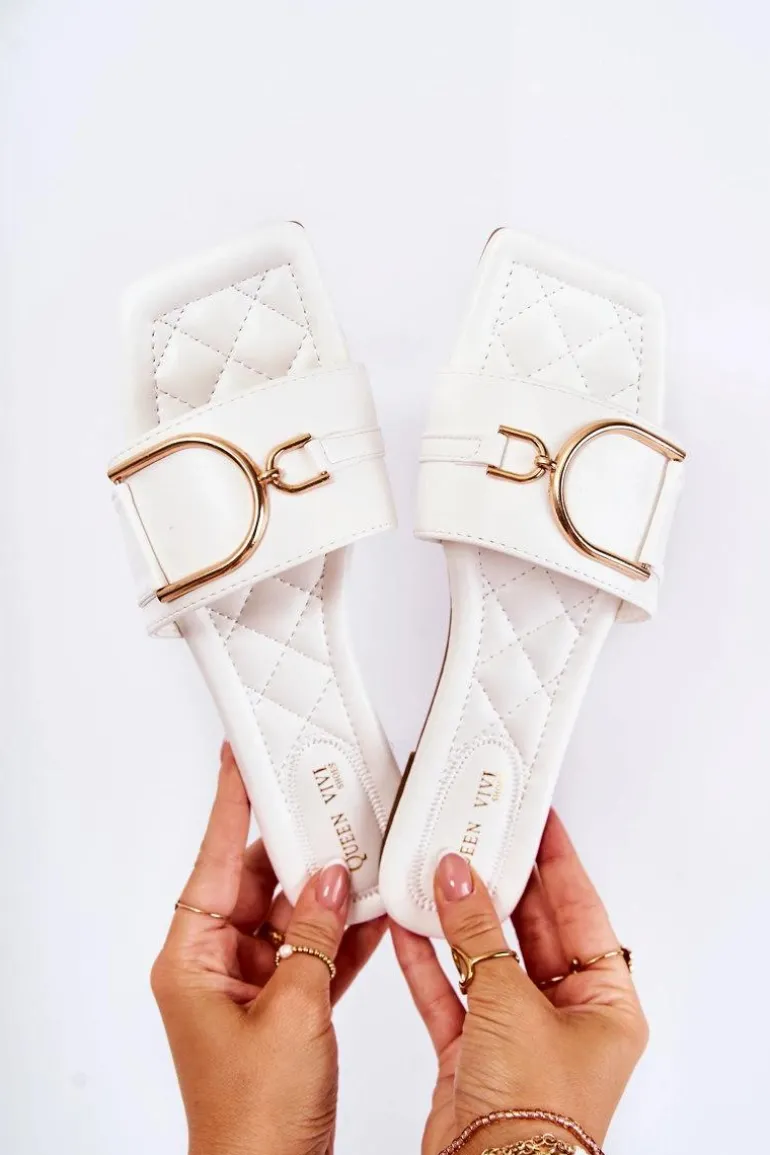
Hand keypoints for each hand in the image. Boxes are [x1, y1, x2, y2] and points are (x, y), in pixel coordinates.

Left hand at [151, 743, 385, 1154]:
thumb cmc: (252, 1119)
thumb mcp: (293, 1013)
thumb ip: (316, 937)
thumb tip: (333, 882)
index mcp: (191, 959)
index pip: (214, 860)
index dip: (230, 806)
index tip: (240, 758)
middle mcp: (215, 965)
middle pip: (258, 882)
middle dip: (300, 849)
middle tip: (330, 804)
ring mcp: (250, 986)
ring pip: (293, 916)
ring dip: (330, 894)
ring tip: (364, 850)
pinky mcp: (283, 1007)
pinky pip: (314, 953)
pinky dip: (345, 935)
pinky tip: (376, 910)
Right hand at [392, 812, 647, 1153]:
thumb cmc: (536, 1115)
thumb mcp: (510, 1002)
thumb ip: (478, 932)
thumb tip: (458, 878)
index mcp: (605, 1002)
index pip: (583, 910)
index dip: (559, 862)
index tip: (539, 822)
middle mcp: (565, 1017)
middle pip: (531, 930)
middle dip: (500, 886)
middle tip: (477, 839)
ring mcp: (517, 1035)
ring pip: (486, 958)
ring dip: (458, 920)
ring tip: (436, 872)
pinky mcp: (474, 1055)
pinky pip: (451, 993)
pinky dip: (429, 962)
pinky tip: (409, 926)